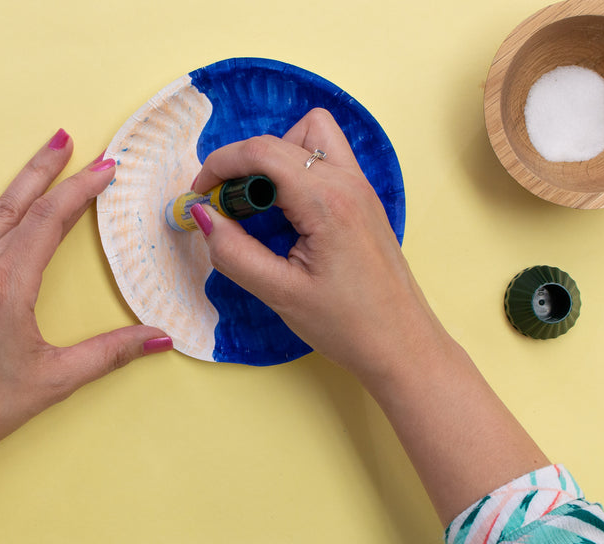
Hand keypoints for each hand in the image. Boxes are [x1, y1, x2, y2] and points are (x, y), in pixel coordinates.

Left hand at [0, 130, 170, 543]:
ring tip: (48, 144)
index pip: (53, 222)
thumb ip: (111, 352)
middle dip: (57, 172)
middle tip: (82, 144)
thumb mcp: (57, 379)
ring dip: (21, 177)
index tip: (107, 168)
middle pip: (25, 207)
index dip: (82, 191)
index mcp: (10, 288)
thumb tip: (162, 337)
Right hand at [191, 111, 546, 523]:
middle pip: (285, 137)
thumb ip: (234, 252)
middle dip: (246, 163)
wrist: (403, 347)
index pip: (263, 151)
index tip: (200, 194)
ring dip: (277, 159)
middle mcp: (349, 182)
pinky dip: (297, 173)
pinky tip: (288, 216)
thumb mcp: (280, 293)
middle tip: (231, 209)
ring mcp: (361, 188)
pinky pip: (326, 161)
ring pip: (312, 136)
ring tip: (263, 208)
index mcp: (328, 201)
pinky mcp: (364, 201)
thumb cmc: (349, 326)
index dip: (221, 164)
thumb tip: (203, 216)